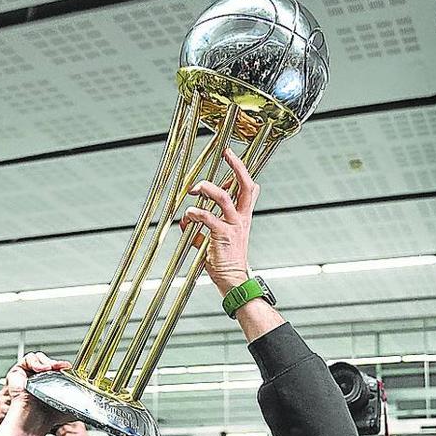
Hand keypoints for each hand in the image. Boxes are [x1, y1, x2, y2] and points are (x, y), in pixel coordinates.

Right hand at [1, 352, 72, 435]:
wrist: (35, 419)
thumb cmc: (48, 417)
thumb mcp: (70, 405)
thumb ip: (80, 399)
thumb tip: (93, 398)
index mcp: (49, 385)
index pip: (56, 369)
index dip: (62, 366)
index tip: (68, 367)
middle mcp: (38, 380)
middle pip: (47, 362)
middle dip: (55, 363)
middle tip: (61, 367)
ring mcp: (27, 376)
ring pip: (38, 359)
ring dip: (46, 362)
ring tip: (50, 368)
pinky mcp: (18, 373)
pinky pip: (27, 360)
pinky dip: (35, 362)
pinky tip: (41, 369)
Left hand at [181, 148, 257, 296]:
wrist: (234, 281)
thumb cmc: (224, 263)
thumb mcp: (213, 242)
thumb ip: (201, 230)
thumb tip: (186, 224)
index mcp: (242, 217)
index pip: (249, 188)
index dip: (242, 171)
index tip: (231, 156)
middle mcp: (241, 218)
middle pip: (245, 185)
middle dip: (236, 166)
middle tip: (226, 153)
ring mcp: (233, 225)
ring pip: (222, 196)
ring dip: (206, 188)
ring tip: (195, 189)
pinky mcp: (222, 234)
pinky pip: (206, 216)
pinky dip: (193, 214)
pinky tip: (187, 218)